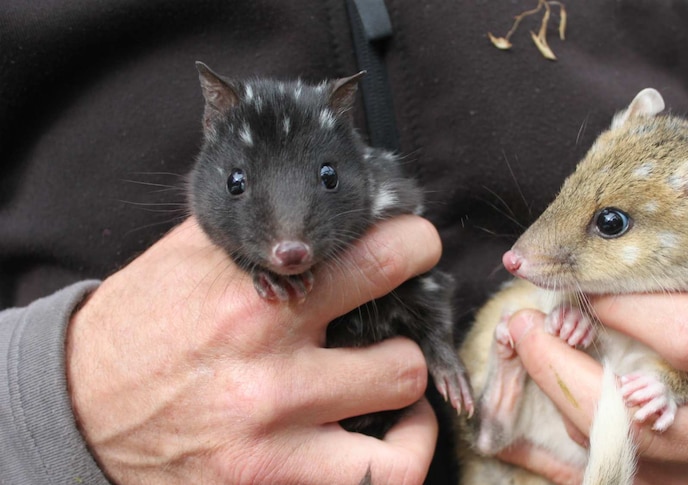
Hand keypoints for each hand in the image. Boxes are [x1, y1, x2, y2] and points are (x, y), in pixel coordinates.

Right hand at [66, 216, 439, 484]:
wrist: (80, 410)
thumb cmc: (142, 324)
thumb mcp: (191, 257)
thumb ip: (263, 230)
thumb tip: (329, 197)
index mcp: (252, 297)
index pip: (378, 257)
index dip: (413, 245)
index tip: (413, 246)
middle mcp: (269, 367)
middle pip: (402, 339)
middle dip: (411, 317)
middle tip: (398, 311)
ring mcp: (275, 434)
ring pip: (401, 401)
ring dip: (408, 385)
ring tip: (394, 374)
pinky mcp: (273, 481)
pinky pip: (382, 475)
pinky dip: (404, 449)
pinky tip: (391, 427)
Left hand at [498, 217, 687, 483]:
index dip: (629, 307)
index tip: (588, 286)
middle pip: (633, 411)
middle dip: (564, 364)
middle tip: (525, 323)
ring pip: (606, 441)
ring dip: (553, 392)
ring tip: (527, 347)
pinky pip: (595, 467)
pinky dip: (551, 440)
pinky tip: (527, 401)